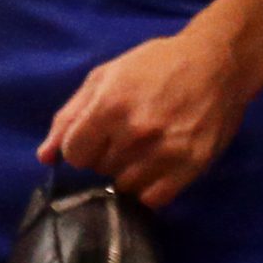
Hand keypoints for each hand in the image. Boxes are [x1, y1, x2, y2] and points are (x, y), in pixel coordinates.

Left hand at [37, 25, 257, 208]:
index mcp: (110, 105)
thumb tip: (45, 157)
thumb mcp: (106, 76)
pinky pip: (153, 200)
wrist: (217, 62)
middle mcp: (135, 133)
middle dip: (105, 156)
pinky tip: (156, 168)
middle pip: (99, 170)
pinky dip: (149, 189)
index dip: (81, 146)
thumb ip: (70, 115)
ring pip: (124, 188)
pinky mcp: (190, 167)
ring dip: (127, 173)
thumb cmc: (156, 64)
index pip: (74, 154)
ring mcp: (164, 153)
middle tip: (126, 136)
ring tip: (143, 150)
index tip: (95, 137)